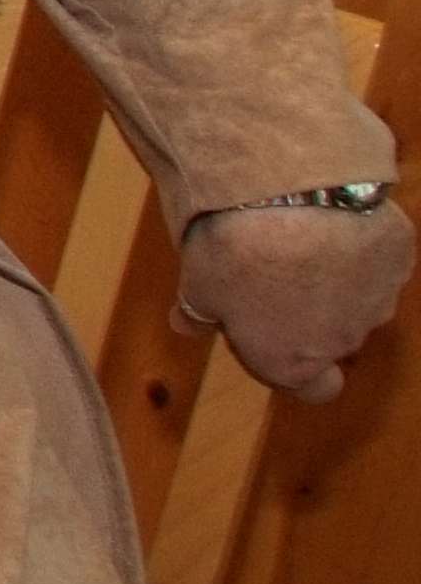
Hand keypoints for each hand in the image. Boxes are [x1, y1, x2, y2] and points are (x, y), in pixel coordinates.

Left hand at [178, 198, 412, 401]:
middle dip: (306, 313)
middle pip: (330, 338)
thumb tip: (185, 324)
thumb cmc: (234, 252)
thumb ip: (197, 312)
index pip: (312, 389)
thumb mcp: (195, 286)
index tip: (272, 342)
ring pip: (357, 298)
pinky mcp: (397, 257)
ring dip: (335, 279)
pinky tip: (329, 217)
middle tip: (270, 274)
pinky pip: (378, 257)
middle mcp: (342, 341)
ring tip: (298, 239)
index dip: (294, 369)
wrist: (289, 193)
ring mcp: (378, 299)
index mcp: (290, 362)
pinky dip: (357, 244)